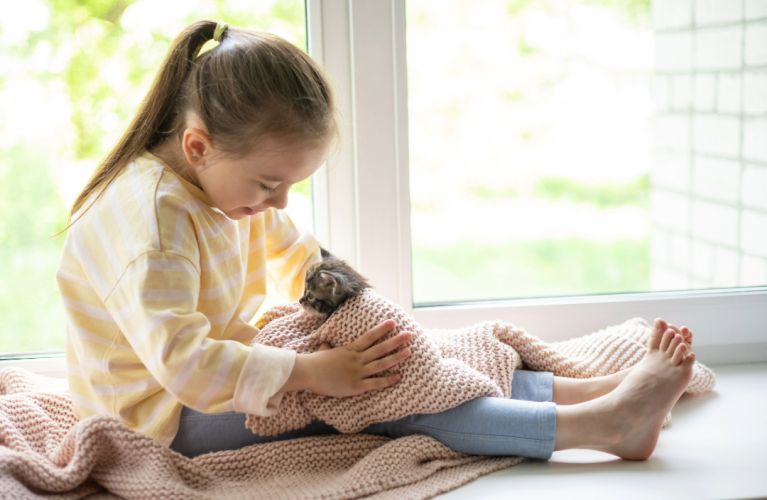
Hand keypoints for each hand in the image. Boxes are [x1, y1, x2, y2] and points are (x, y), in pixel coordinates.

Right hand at [283, 319, 411, 396]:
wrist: (309, 373)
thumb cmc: (314, 363)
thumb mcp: (323, 352)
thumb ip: (328, 348)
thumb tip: (326, 345)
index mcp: (350, 349)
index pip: (369, 337)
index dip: (382, 329)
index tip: (393, 322)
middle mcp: (357, 359)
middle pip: (380, 348)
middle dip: (396, 341)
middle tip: (409, 334)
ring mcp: (358, 372)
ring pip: (381, 364)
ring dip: (396, 357)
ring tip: (409, 352)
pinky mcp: (357, 386)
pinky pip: (376, 383)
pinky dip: (388, 380)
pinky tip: (399, 376)